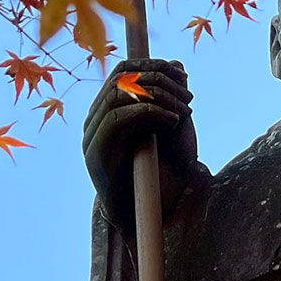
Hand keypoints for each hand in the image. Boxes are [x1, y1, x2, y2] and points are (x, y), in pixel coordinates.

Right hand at [83, 59, 197, 210]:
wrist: (148, 216)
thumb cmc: (162, 173)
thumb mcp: (173, 128)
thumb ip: (172, 97)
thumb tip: (177, 65)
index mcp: (111, 110)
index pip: (123, 70)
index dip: (152, 64)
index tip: (181, 72)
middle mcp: (96, 119)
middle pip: (121, 78)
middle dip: (159, 78)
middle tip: (188, 95)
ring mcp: (92, 135)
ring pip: (119, 95)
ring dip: (157, 96)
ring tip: (184, 110)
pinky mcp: (96, 153)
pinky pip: (117, 119)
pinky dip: (149, 112)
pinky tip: (172, 120)